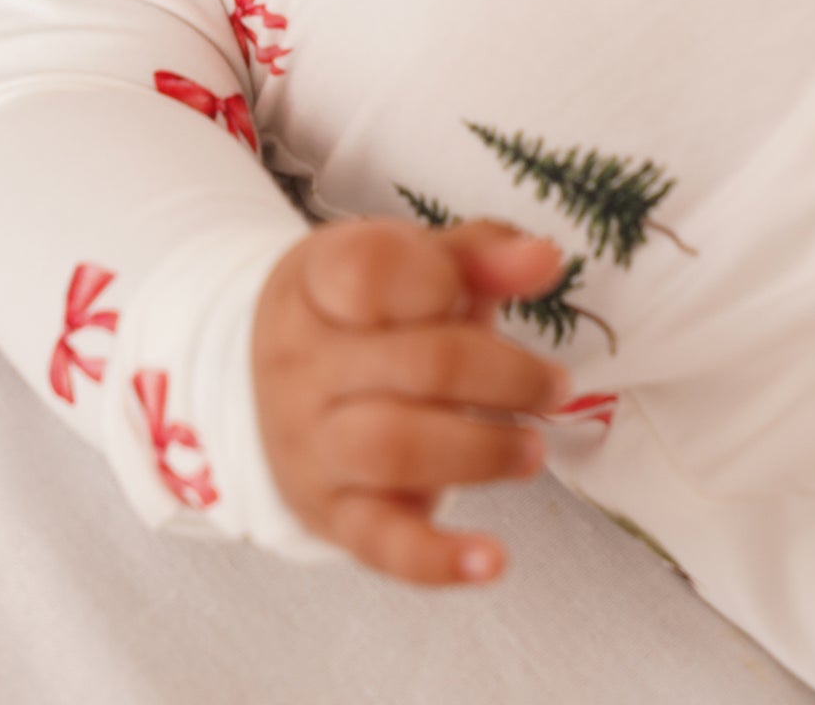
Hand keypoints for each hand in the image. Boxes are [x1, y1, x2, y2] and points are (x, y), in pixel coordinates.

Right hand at [252, 217, 571, 585]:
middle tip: (552, 386)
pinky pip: (380, 543)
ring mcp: (310, 442)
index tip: (478, 292)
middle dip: (505, 377)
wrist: (261, 383)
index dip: (439, 280)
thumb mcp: (409, 266)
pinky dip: (439, 558)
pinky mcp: (330, 514)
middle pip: (418, 365)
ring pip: (397, 450)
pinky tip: (491, 558)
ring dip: (482, 452)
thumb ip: (478, 256)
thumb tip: (544, 257)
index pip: (372, 271)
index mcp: (317, 283)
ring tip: (531, 451)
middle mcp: (303, 362)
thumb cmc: (365, 314)